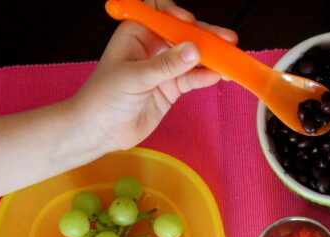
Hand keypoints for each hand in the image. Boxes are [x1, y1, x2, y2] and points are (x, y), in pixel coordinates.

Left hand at [72, 0, 236, 151]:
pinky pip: (192, 78)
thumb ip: (166, 65)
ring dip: (211, 58)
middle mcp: (152, 47)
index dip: (177, 14)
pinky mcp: (171, 88)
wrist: (99, 130)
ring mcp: (163, 68)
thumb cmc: (103, 97)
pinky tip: (219, 76)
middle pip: (183, 34)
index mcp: (136, 33)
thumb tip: (194, 50)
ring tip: (230, 59)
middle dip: (205, 36)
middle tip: (227, 40)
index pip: (161, 12)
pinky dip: (206, 77)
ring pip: (192, 57)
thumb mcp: (135, 77)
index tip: (190, 23)